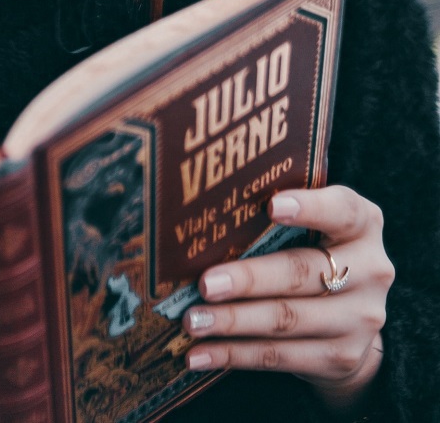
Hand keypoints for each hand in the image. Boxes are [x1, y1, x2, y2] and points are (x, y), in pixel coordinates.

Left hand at [182, 185, 393, 414]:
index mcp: (362, 225)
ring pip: (287, 319)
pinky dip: (234, 354)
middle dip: (249, 279)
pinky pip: (280, 356)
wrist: (350, 321)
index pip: (343, 210)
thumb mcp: (309, 229)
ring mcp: (360, 318)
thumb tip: (201, 218)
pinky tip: (199, 354)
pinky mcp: (341, 356)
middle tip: (206, 284)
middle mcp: (370, 270)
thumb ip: (273, 219)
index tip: (272, 206)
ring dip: (233, 322)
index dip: (309, 207)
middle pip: (302, 272)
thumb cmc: (310, 255)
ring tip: (193, 321)